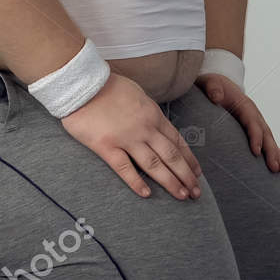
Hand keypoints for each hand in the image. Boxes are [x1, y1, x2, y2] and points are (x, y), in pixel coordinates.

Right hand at [62, 73, 203, 199]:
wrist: (81, 83)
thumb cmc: (108, 86)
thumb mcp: (138, 94)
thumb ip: (148, 111)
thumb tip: (156, 123)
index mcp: (153, 115)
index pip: (177, 141)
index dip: (189, 159)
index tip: (197, 173)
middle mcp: (145, 128)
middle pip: (171, 155)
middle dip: (186, 175)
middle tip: (195, 192)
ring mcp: (126, 138)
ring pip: (154, 164)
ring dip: (170, 181)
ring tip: (181, 196)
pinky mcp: (106, 146)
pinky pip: (124, 167)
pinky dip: (136, 182)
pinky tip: (146, 194)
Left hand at [197, 74, 279, 174]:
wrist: (218, 85)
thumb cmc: (213, 86)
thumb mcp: (210, 83)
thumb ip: (213, 88)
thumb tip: (216, 96)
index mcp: (245, 106)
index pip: (252, 122)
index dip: (255, 137)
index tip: (256, 152)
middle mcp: (255, 115)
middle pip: (266, 134)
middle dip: (272, 152)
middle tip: (275, 168)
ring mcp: (257, 123)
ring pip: (269, 141)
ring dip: (276, 156)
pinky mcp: (255, 130)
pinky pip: (266, 144)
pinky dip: (273, 156)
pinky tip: (278, 170)